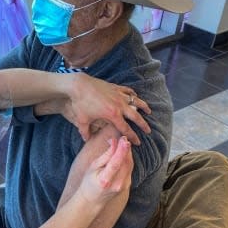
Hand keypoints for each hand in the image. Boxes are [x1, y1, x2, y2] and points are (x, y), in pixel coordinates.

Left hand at [35, 73, 150, 144]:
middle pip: (136, 116)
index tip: (138, 142)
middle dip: (143, 125)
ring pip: (135, 101)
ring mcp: (118, 95)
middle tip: (148, 131)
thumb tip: (86, 140)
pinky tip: (135, 96)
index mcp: (112, 115)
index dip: (132, 137)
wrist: (78, 85)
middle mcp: (119, 105)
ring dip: (143, 106)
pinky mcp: (115, 87)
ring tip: (149, 111)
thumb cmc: (80, 103)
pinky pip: (128, 90)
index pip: (125, 129)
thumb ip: (85, 132)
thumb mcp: (82, 120)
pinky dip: (133, 94)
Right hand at [78, 136, 132, 206]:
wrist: (92, 200)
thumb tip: (114, 142)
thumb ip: (105, 155)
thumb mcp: (93, 167)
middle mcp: (117, 184)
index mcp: (105, 180)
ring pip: (130, 165)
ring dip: (128, 153)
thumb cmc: (89, 182)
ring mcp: (124, 186)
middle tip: (122, 138)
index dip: (121, 150)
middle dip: (126, 149)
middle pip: (126, 163)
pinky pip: (130, 169)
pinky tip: (123, 154)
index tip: (124, 139)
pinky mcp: (128, 185)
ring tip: (122, 144)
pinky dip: (127, 159)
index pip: (116, 163)